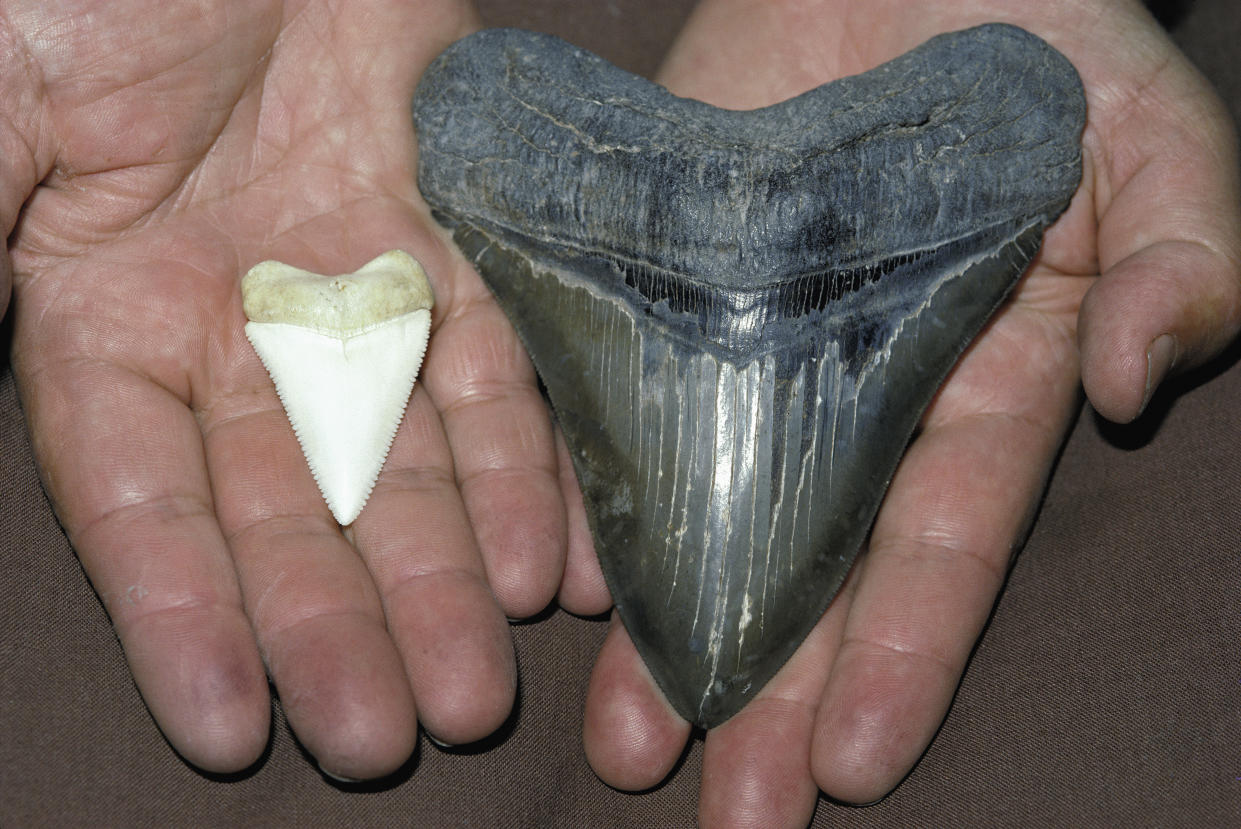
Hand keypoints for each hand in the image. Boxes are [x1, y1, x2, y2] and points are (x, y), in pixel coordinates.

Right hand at [5, 0, 571, 778]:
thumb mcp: (0, 112)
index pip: (145, 511)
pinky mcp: (453, 247)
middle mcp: (237, 332)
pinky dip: (529, 468)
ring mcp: (353, 294)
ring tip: (484, 682)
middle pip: (295, 514)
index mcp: (103, 318)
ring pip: (406, 464)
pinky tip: (557, 564)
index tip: (228, 729)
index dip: (185, 622)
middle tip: (394, 734)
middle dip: (344, 626)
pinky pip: (497, 376)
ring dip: (447, 575)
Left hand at [572, 1, 1240, 824]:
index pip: (937, 537)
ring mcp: (746, 338)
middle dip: (773, 687)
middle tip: (724, 806)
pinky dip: (590, 486)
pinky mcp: (659, 278)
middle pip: (809, 561)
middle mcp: (850, 384)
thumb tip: (1156, 381)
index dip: (900, 650)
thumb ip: (1183, 250)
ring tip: (627, 740)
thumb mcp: (1152, 132)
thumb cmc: (1046, 30)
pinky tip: (561, 585)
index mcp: (977, 375)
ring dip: (667, 625)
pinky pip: (618, 394)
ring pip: (703, 506)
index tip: (854, 762)